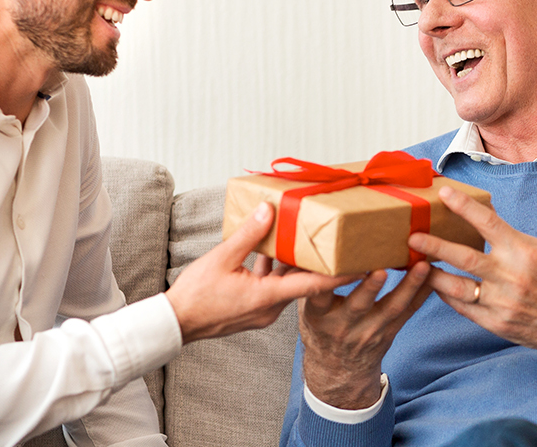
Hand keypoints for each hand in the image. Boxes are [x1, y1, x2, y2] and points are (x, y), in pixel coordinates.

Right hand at [166, 203, 360, 342]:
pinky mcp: (253, 310)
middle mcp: (270, 308)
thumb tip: (269, 211)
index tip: (361, 266)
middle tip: (340, 247)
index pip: (313, 286)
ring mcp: (262, 312)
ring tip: (308, 242)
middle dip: (320, 265)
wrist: (174, 324)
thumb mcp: (221, 259)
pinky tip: (270, 252)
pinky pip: (272, 288)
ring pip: (286, 285)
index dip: (339, 276)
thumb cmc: (195, 296)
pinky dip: (275, 272)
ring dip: (294, 266)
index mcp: (267, 297)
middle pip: (303, 283)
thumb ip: (248, 235)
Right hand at [299, 261, 432, 409]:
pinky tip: (434, 275)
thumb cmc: (321, 329)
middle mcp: (344, 325)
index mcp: (319, 315)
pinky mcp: (389, 332)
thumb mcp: (306, 309)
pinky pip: (408, 312)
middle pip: (359, 305)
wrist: (337, 369)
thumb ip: (309, 282)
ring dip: (409, 286)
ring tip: (422, 266)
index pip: (320, 296)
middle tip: (380, 270)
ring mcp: (370, 331)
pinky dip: (422, 293)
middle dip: (370, 288)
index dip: (329, 281)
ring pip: (392, 308)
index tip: (336, 263)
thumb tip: (304, 243)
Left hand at [407, 186, 536, 383]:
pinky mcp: (496, 323)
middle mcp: (510, 277)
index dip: (463, 206)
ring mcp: (501, 302)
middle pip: (463, 257)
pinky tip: (437, 287)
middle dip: (434, 246)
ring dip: (433, 276)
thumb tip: (483, 222)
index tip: (444, 194)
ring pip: (456, 287)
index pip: (488, 223)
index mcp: (524, 252)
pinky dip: (448, 296)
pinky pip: (463, 307)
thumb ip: (512, 240)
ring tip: (416, 265)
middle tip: (412, 237)